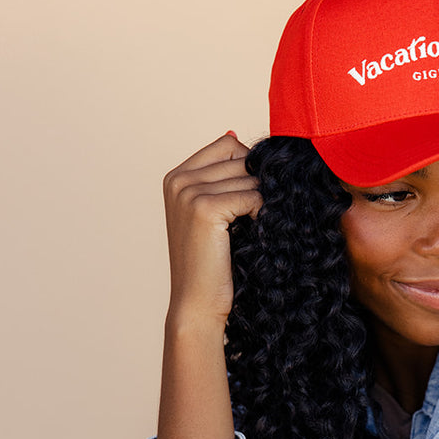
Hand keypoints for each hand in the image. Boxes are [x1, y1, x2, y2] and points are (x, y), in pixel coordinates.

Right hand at [163, 132, 262, 330]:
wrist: (197, 304)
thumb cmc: (212, 264)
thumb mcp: (214, 215)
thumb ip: (224, 178)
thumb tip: (237, 134)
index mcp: (176, 176)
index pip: (228, 145)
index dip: (251, 168)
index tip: (254, 199)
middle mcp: (178, 179)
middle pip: (240, 158)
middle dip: (259, 184)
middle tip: (260, 216)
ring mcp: (188, 191)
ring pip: (249, 176)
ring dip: (262, 200)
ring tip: (255, 227)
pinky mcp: (204, 207)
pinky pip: (252, 196)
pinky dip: (261, 213)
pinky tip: (254, 232)